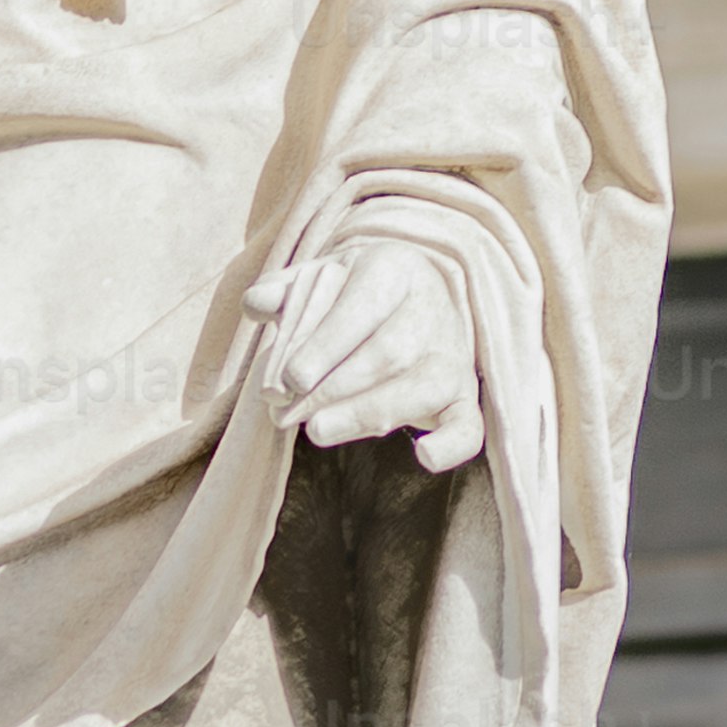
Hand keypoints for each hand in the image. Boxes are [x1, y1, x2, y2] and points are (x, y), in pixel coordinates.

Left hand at [244, 227, 493, 472]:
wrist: (414, 299)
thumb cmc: (353, 294)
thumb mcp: (319, 278)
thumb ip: (285, 290)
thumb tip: (257, 303)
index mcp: (395, 268)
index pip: (363, 305)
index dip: (327, 343)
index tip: (291, 377)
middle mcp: (432, 310)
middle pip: (389, 353)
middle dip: (333, 388)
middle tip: (288, 413)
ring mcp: (452, 357)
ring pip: (421, 389)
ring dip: (366, 414)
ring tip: (317, 430)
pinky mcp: (464, 398)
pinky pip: (469, 426)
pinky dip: (452, 445)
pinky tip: (424, 457)